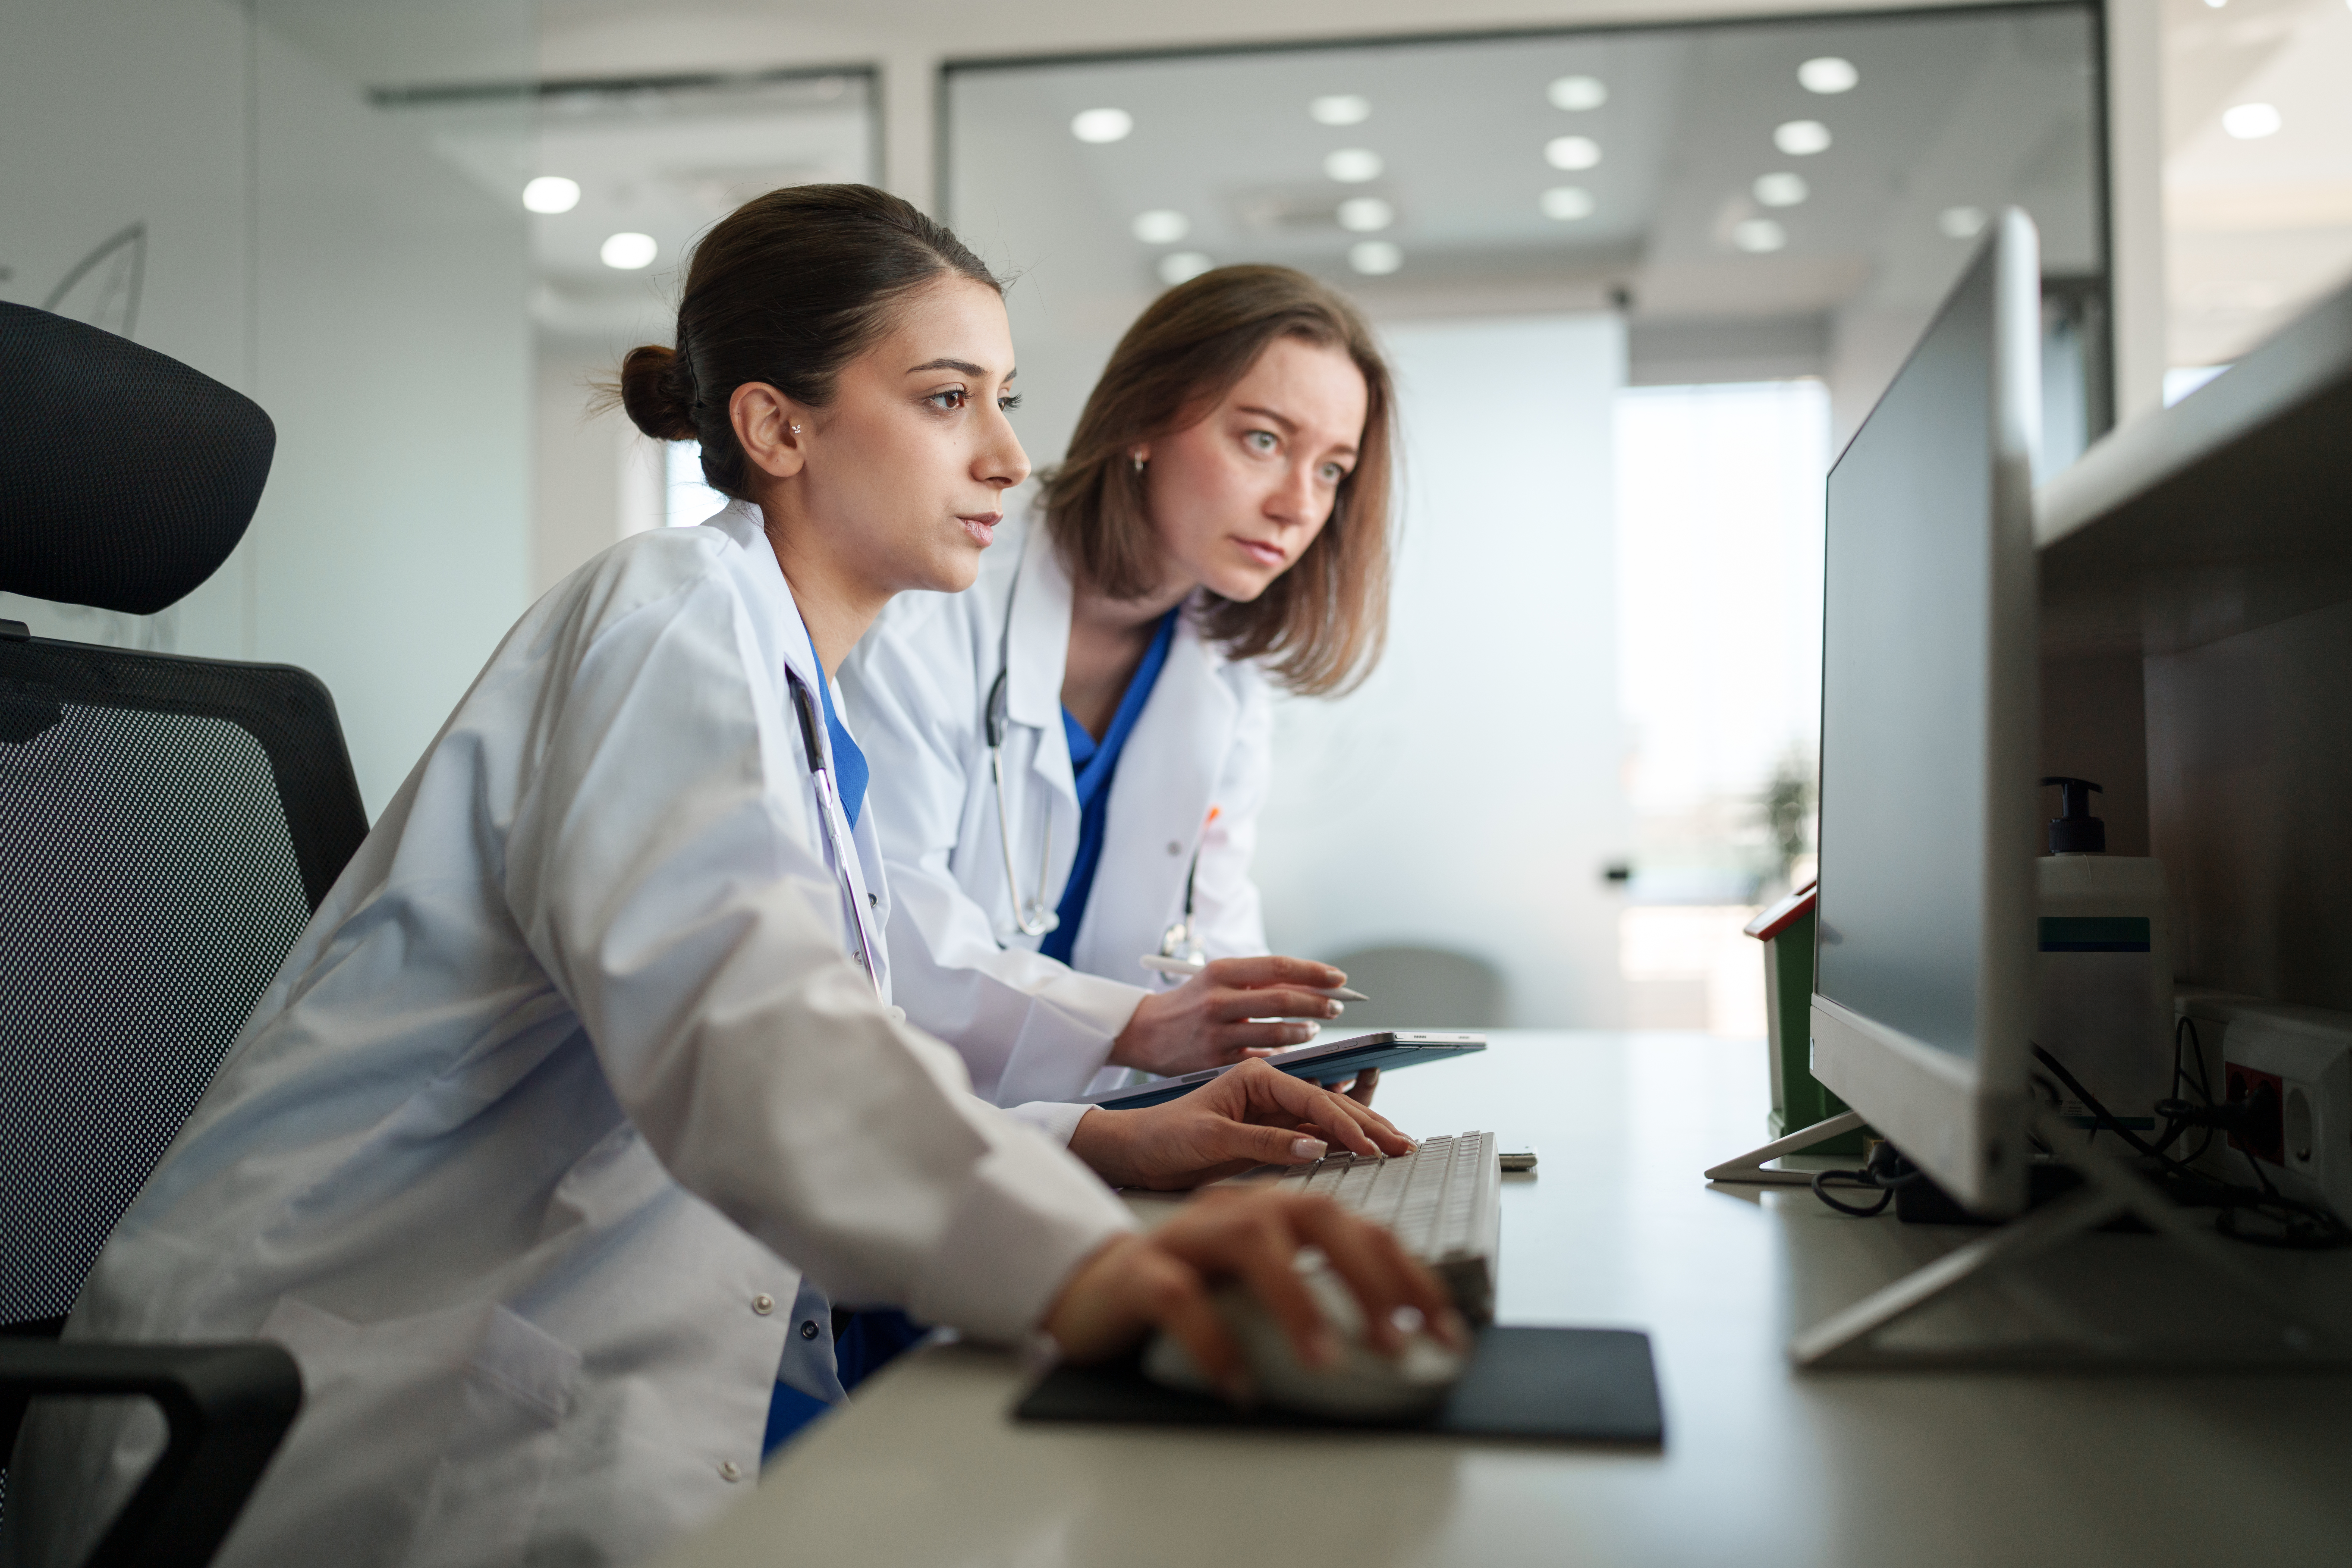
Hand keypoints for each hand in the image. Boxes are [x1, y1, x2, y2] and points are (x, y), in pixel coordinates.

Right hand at [1042, 1186, 1466, 1394]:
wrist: (1094, 1288)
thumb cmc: (1193, 1290)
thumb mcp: (1263, 1288)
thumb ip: (1319, 1295)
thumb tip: (1400, 1339)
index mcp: (1277, 1209)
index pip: (1360, 1227)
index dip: (1409, 1276)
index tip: (1447, 1331)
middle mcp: (1238, 1209)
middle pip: (1317, 1216)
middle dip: (1369, 1277)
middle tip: (1402, 1341)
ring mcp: (1188, 1234)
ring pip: (1252, 1243)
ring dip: (1297, 1300)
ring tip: (1326, 1360)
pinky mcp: (1141, 1272)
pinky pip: (1180, 1297)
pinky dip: (1212, 1340)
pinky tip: (1240, 1385)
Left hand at [1067, 1057, 1411, 1190]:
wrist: (1139, 1152)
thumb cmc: (1165, 1136)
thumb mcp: (1212, 1139)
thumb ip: (1264, 1142)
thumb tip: (1315, 1146)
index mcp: (1257, 1077)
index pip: (1312, 1099)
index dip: (1344, 1124)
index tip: (1369, 1146)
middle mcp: (1270, 1090)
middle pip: (1329, 1104)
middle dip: (1368, 1124)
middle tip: (1403, 1143)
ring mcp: (1273, 1113)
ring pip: (1328, 1120)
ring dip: (1363, 1133)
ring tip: (1397, 1144)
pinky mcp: (1271, 1135)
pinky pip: (1314, 1136)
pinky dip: (1342, 1143)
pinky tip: (1366, 1145)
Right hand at [1110, 956, 1349, 1075]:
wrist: (1145, 1032)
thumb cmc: (1191, 1002)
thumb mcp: (1218, 980)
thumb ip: (1258, 980)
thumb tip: (1312, 983)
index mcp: (1220, 972)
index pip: (1279, 967)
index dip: (1314, 972)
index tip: (1338, 978)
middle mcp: (1218, 1001)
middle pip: (1283, 1000)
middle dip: (1318, 1003)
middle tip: (1337, 1005)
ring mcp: (1216, 1034)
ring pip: (1276, 1034)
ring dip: (1304, 1031)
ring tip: (1313, 1028)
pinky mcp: (1215, 1063)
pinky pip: (1261, 1060)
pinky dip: (1281, 1056)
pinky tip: (1290, 1051)